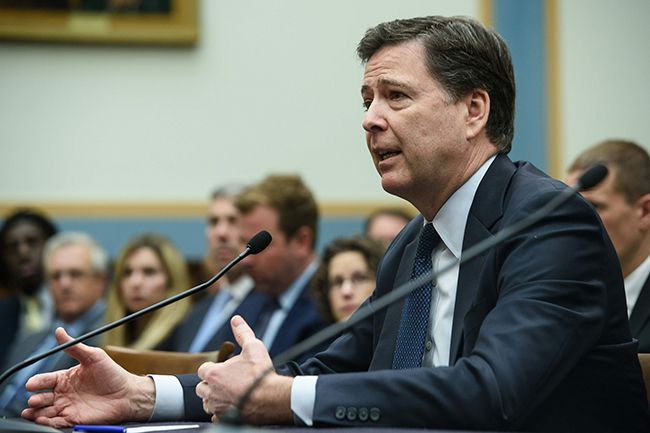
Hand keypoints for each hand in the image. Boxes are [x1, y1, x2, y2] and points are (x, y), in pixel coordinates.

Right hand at [21, 327, 154, 427]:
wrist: (127, 394)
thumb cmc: (113, 374)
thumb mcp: (93, 356)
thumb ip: (74, 346)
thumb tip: (59, 331)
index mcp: (66, 378)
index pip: (45, 380)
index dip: (36, 382)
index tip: (30, 384)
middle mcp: (64, 393)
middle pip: (42, 397)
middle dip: (35, 399)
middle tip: (33, 399)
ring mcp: (68, 407)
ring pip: (45, 411)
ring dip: (36, 413)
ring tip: (31, 412)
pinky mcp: (73, 419)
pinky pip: (56, 423)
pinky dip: (47, 422)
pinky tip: (42, 420)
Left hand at [196, 315, 293, 424]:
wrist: (271, 398)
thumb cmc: (261, 374)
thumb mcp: (253, 347)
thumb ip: (242, 333)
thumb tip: (236, 320)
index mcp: (214, 373)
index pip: (203, 370)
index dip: (213, 369)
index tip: (223, 370)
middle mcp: (211, 391)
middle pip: (201, 387)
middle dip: (211, 385)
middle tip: (226, 382)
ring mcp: (217, 407)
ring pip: (207, 403)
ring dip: (214, 399)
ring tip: (230, 394)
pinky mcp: (224, 419)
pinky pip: (215, 417)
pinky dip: (221, 413)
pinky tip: (233, 406)